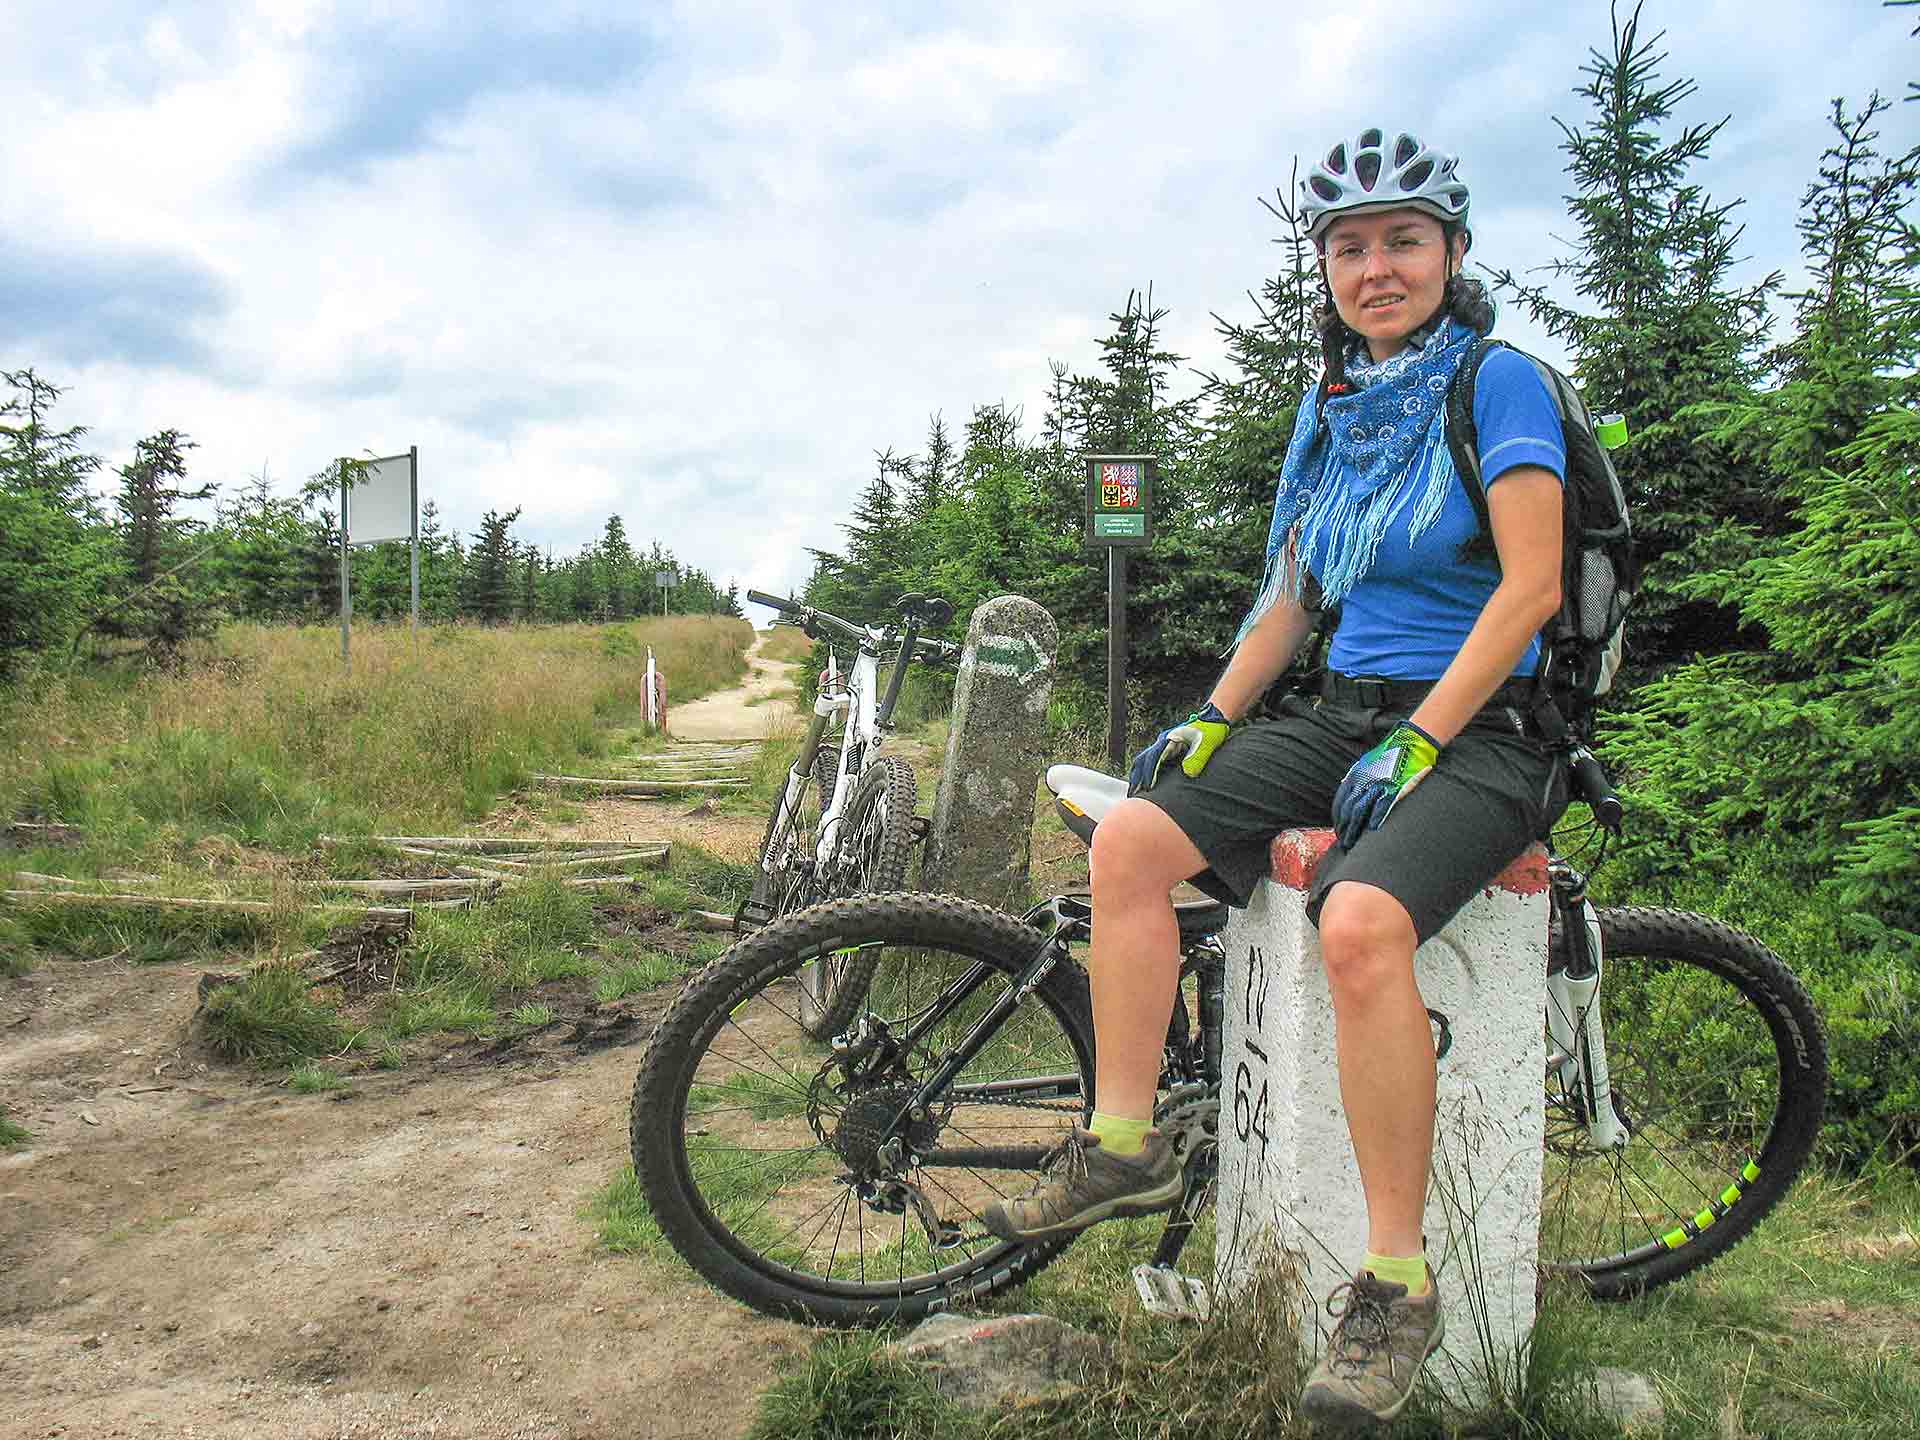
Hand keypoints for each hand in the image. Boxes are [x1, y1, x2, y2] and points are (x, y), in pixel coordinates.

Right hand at [1128, 704, 1231, 792]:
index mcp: (1169, 740)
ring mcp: (1165, 747)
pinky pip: (1152, 763)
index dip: (1149, 773)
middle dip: (1136, 777)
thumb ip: (1198, 757)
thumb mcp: (1207, 743)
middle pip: (1142, 760)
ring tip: (1134, 792)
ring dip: (1138, 776)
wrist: (1215, 719)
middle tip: (1132, 795)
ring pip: (1145, 762)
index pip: (1153, 758)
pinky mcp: (1170, 751)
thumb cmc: (1211, 729)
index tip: (1146, 788)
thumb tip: (1188, 774)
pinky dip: (1146, 774)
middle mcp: (1163, 743)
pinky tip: (1147, 785)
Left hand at [1331, 720, 1439, 847]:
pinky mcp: (1394, 788)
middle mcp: (1363, 781)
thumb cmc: (1389, 753)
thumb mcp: (1366, 761)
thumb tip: (1343, 784)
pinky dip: (1374, 819)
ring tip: (1351, 843)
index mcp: (1355, 776)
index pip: (1340, 802)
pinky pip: (1381, 806)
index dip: (1338, 819)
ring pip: (1360, 811)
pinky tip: (1370, 831)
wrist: (1410, 742)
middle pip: (1347, 810)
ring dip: (1354, 829)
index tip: (1338, 830)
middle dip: (1343, 828)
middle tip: (1343, 842)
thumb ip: (1354, 774)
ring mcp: (1378, 785)